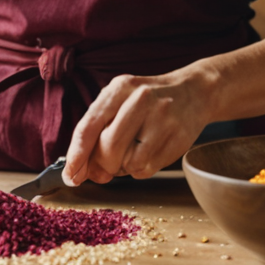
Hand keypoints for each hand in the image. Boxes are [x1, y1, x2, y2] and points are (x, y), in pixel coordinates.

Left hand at [63, 70, 215, 185]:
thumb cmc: (148, 100)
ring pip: (129, 162)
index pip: (89, 126)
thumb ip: (98, 130)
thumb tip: (83, 172)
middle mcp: (141, 99)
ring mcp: (163, 118)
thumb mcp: (120, 101)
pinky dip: (141, 169)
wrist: (194, 92)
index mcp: (120, 88)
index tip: (70, 176)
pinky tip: (147, 153)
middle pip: (109, 148)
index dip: (76, 155)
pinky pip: (148, 169)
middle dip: (103, 165)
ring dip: (124, 167)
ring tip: (132, 151)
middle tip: (105, 168)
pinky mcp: (179, 138)